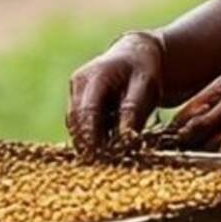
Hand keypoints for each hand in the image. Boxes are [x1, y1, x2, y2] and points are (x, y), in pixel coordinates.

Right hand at [67, 32, 164, 154]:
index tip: (101, 158)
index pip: (87, 111)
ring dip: (86, 142)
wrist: (136, 55)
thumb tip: (124, 137)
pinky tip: (102, 150)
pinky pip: (79, 123)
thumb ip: (133, 109)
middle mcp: (79, 83)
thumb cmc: (143, 71)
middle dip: (86, 144)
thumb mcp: (145, 86)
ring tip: (104, 161)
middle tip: (102, 166)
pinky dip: (88, 137)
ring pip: (75, 124)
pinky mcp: (77, 101)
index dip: (91, 137)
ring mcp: (75, 91)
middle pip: (76, 120)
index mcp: (95, 76)